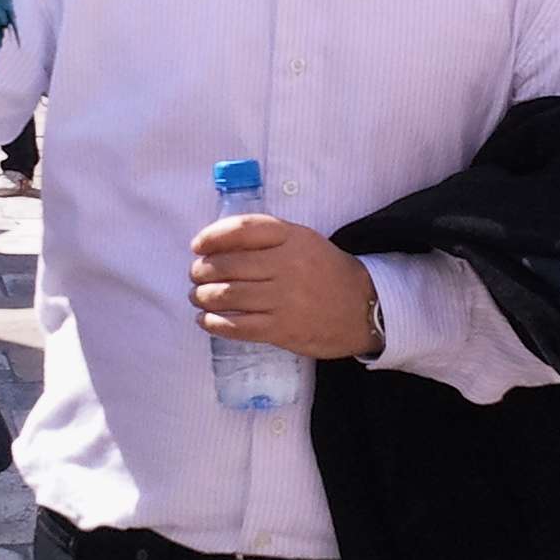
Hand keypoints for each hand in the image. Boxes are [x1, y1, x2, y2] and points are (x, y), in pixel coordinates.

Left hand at [189, 213, 380, 359]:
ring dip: (203, 297)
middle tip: (195, 276)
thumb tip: (216, 245)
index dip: (213, 236)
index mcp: (292, 238)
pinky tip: (205, 320)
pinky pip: (238, 326)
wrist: (364, 308)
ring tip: (197, 297)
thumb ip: (268, 238)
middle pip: (228, 265)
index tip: (197, 246)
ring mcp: (285, 299)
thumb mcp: (305, 241)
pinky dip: (214, 323)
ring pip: (228, 296)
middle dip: (201, 271)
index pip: (242, 229)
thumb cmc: (326, 272)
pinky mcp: (283, 329)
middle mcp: (287, 265)